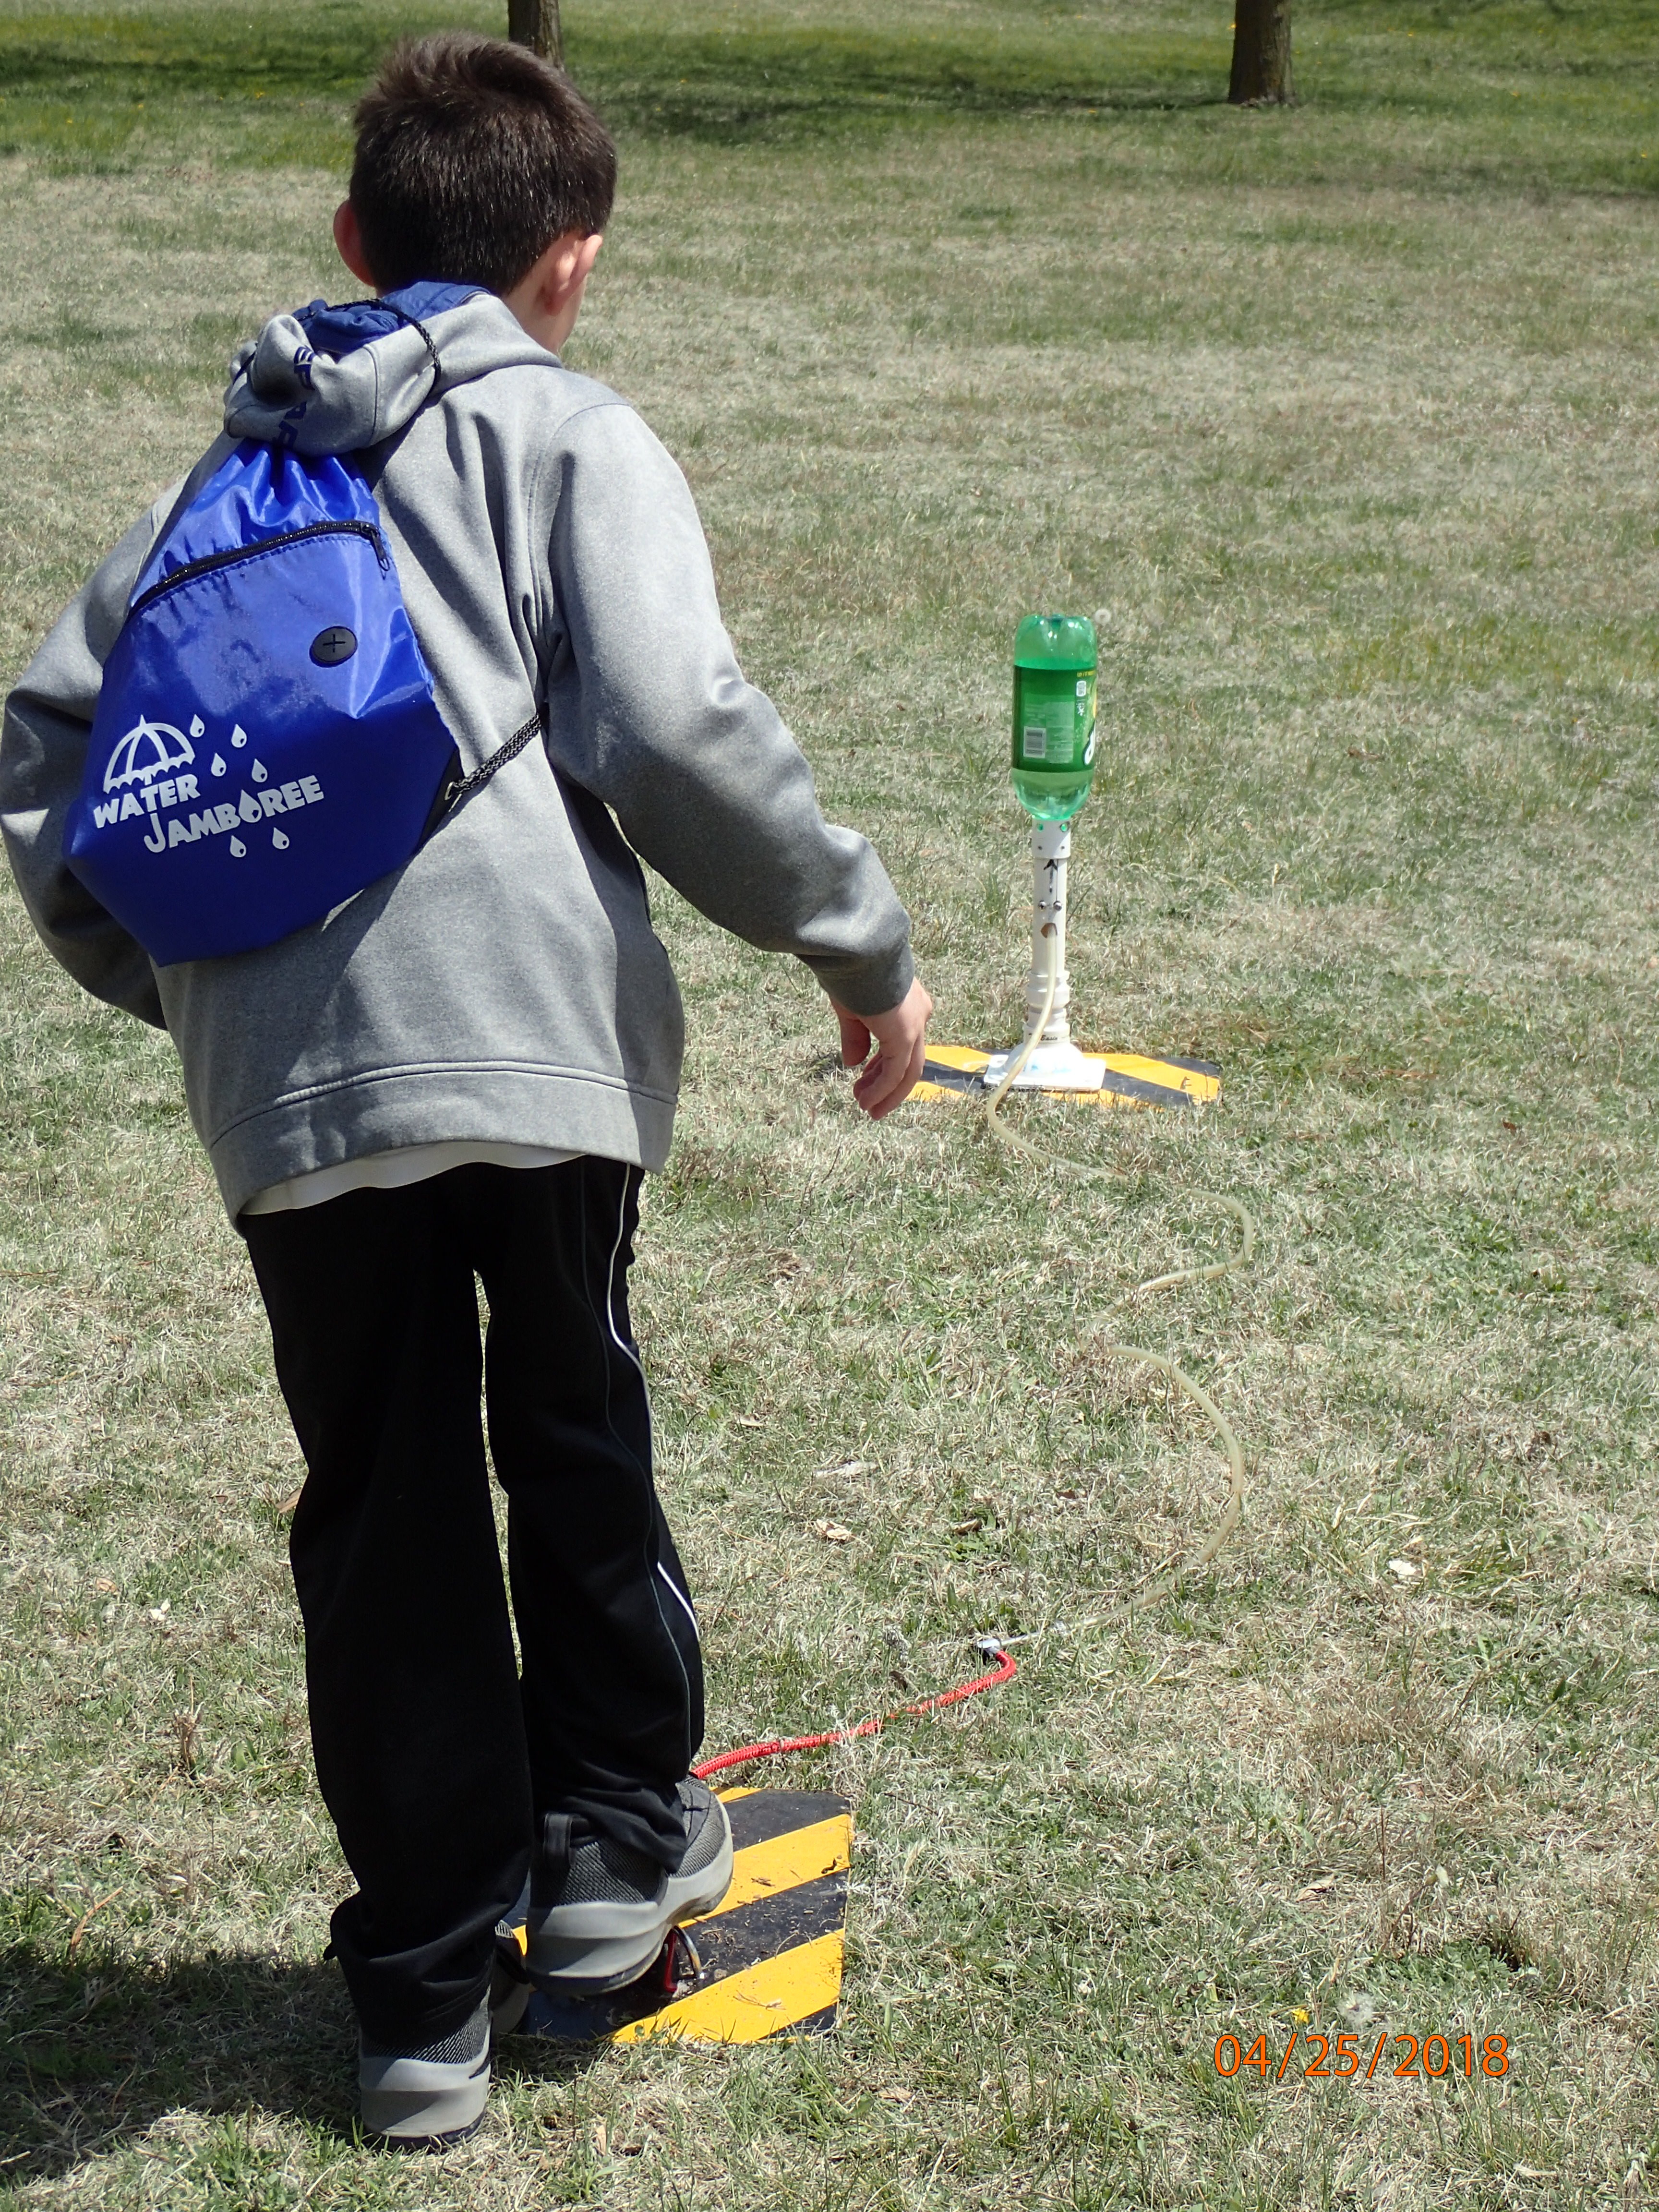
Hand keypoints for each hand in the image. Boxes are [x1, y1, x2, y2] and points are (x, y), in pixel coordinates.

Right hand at [830, 977, 933, 1120]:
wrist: (856, 951)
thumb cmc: (851, 972)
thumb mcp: (852, 1010)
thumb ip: (856, 1037)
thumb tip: (853, 1063)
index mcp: (909, 1005)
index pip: (901, 1043)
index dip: (881, 1065)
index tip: (863, 1078)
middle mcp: (918, 1016)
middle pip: (908, 1061)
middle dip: (885, 1084)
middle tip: (867, 1101)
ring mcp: (914, 1027)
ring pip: (907, 1072)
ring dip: (886, 1093)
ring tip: (867, 1108)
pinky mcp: (905, 1037)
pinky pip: (896, 1073)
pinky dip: (882, 1090)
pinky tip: (867, 1101)